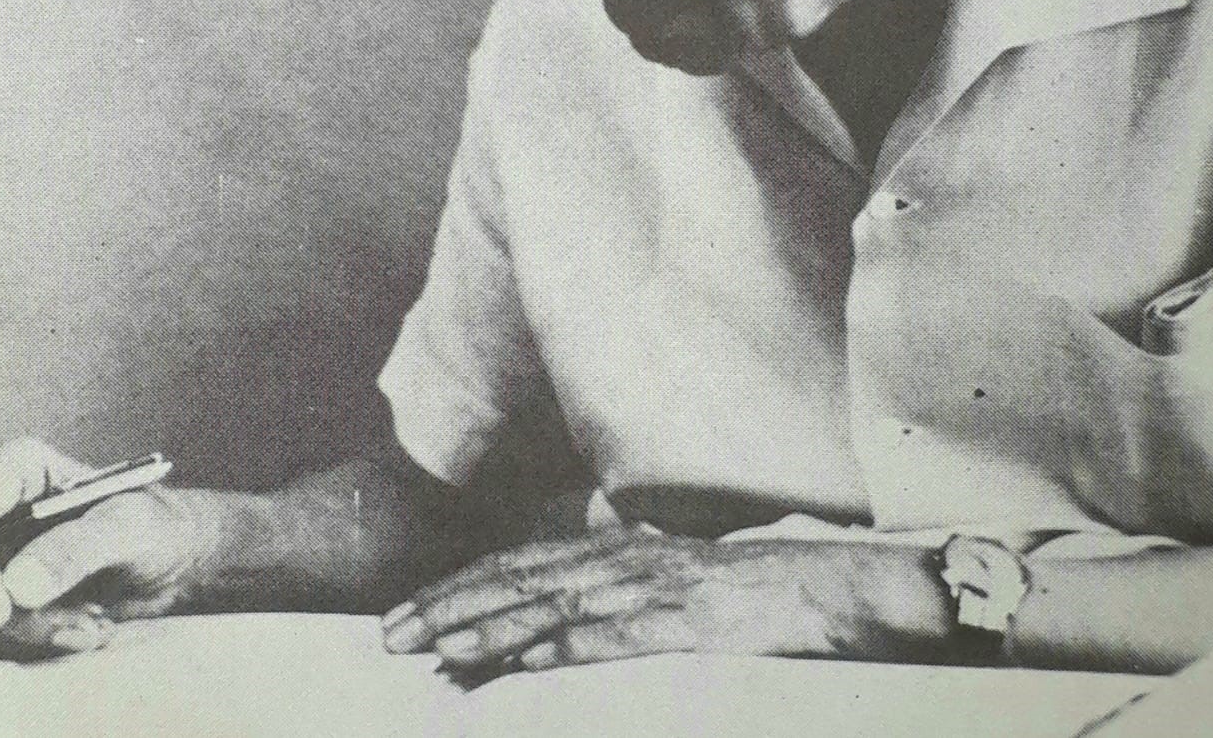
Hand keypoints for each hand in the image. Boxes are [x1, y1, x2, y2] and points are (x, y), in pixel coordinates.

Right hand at [0, 438, 217, 653]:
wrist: (178, 560)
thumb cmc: (160, 524)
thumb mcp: (130, 526)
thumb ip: (77, 548)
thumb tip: (16, 586)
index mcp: (19, 469)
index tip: (0, 610)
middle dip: (13, 611)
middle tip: (74, 623)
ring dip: (35, 629)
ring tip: (94, 621)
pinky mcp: (9, 594)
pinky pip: (0, 631)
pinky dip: (43, 638)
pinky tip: (88, 626)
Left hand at [382, 528, 944, 669]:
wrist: (820, 586)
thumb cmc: (744, 592)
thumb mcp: (668, 579)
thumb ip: (615, 587)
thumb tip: (558, 621)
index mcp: (615, 550)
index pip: (519, 565)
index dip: (460, 588)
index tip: (409, 613)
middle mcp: (620, 560)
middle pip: (519, 580)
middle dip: (450, 606)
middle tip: (391, 635)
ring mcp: (649, 588)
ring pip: (551, 605)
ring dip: (488, 628)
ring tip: (435, 649)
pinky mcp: (679, 620)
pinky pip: (610, 637)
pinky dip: (559, 648)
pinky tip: (520, 662)